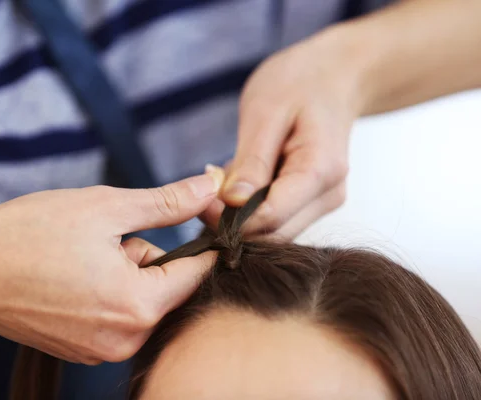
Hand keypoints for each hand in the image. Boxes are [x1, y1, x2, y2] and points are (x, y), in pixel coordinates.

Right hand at [0, 173, 220, 363]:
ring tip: (82, 255)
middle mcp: (124, 341)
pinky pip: (116, 316)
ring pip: (140, 301)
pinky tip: (71, 274)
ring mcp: (100, 352)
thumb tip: (211, 187)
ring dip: (126, 273)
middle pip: (166, 288)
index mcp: (137, 307)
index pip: (196, 273)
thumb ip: (167, 202)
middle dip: (148, 256)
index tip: (189, 213)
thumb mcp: (107, 207)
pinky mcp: (81, 351)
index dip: (199, 238)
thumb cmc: (29, 233)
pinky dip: (107, 291)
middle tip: (107, 236)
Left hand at [203, 28, 362, 238]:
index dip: (230, 219)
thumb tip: (232, 204)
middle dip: (233, 221)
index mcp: (321, 171)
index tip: (200, 199)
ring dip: (240, 216)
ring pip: (273, 231)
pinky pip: (277, 219)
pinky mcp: (313, 202)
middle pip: (272, 233)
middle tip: (205, 188)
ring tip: (225, 176)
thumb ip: (251, 162)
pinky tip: (241, 180)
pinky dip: (251, 208)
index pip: (271, 218)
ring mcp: (323, 201)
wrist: (335, 75)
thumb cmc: (299, 83)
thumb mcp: (266, 113)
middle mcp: (329, 195)